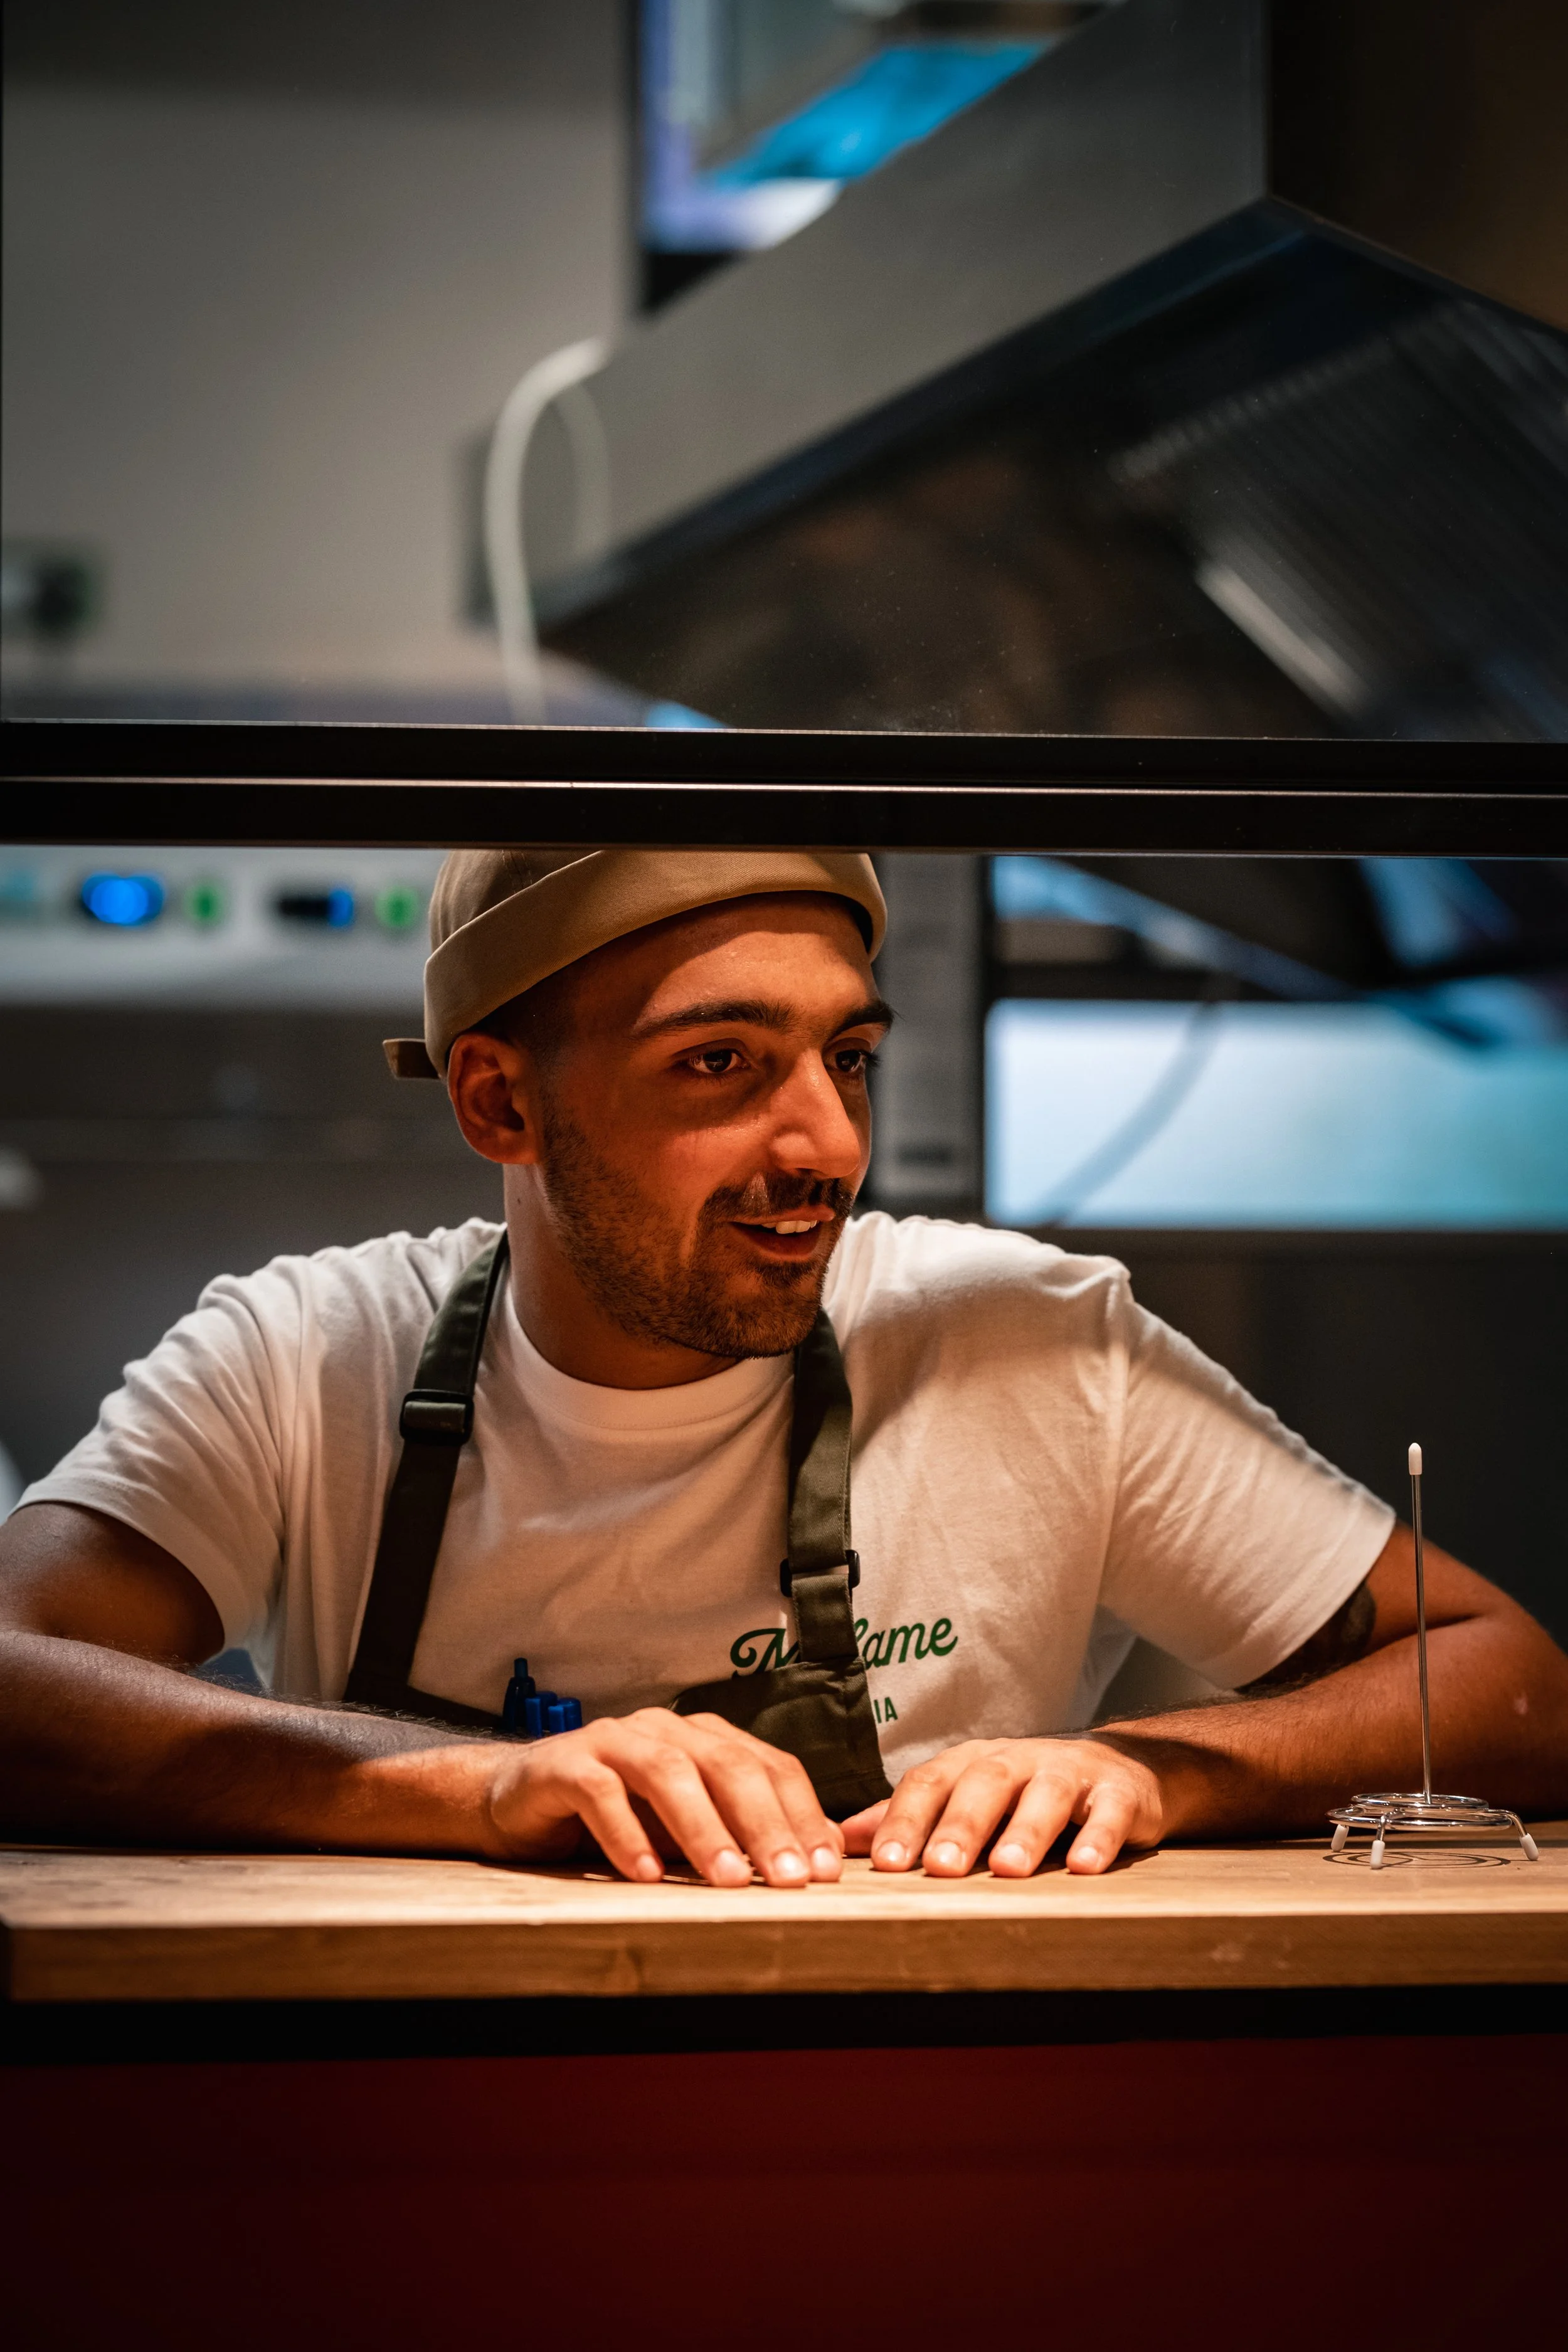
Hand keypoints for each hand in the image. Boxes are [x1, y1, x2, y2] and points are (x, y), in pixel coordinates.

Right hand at [481, 1708, 843, 1889]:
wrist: (519, 1801)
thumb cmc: (615, 1819)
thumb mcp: (687, 1831)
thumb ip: (744, 1834)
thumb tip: (823, 1856)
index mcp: (705, 1739)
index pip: (769, 1766)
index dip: (802, 1815)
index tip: (825, 1871)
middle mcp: (665, 1729)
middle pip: (728, 1765)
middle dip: (765, 1824)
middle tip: (791, 1881)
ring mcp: (613, 1740)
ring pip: (668, 1772)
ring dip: (703, 1829)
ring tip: (728, 1880)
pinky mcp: (564, 1763)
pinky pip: (600, 1792)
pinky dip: (627, 1833)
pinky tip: (646, 1875)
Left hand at [840, 1736, 1166, 1876]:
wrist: (1120, 1771)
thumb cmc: (1025, 1793)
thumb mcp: (966, 1797)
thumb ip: (908, 1818)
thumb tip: (837, 1840)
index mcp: (971, 1763)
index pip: (929, 1783)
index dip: (905, 1820)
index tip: (882, 1864)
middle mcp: (1016, 1761)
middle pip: (983, 1785)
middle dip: (960, 1825)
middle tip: (938, 1867)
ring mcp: (1070, 1772)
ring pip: (1045, 1795)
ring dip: (1025, 1831)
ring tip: (1008, 1870)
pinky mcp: (1119, 1792)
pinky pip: (1109, 1810)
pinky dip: (1098, 1836)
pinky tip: (1085, 1867)